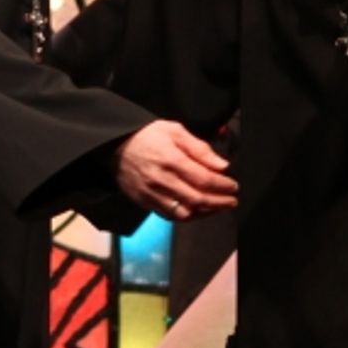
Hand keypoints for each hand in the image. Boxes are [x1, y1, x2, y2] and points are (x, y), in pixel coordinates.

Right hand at [114, 121, 237, 219]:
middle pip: (197, 199)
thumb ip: (200, 148)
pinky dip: (187, 216)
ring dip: (205, 213)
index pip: (204, 179)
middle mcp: (161, 180)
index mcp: (171, 159)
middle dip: (219, 202)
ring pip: (184, 213)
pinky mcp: (144, 202)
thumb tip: (222, 165)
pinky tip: (198, 211)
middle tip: (232, 201)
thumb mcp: (175, 131)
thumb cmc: (147, 136)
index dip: (222, 186)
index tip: (233, 186)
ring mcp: (152, 194)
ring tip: (217, 207)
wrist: (114, 145)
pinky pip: (169, 216)